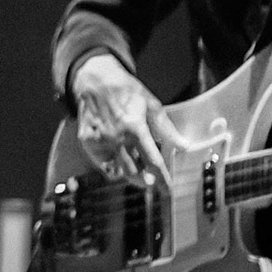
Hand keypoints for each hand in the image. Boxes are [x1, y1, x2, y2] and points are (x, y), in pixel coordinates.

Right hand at [71, 52, 178, 185]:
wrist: (95, 79)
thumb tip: (184, 146)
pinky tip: (120, 157)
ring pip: (118, 171)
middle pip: (134, 173)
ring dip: (130, 174)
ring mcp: (99, 141)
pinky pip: (103, 164)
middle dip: (146, 181)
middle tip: (152, 180)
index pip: (153, 162)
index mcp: (135, 128)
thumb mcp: (151, 105)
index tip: (168, 191)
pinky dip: (113, 166)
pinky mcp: (87, 142)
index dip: (163, 180)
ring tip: (137, 167)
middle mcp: (116, 137)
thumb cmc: (125, 90)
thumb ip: (167, 128)